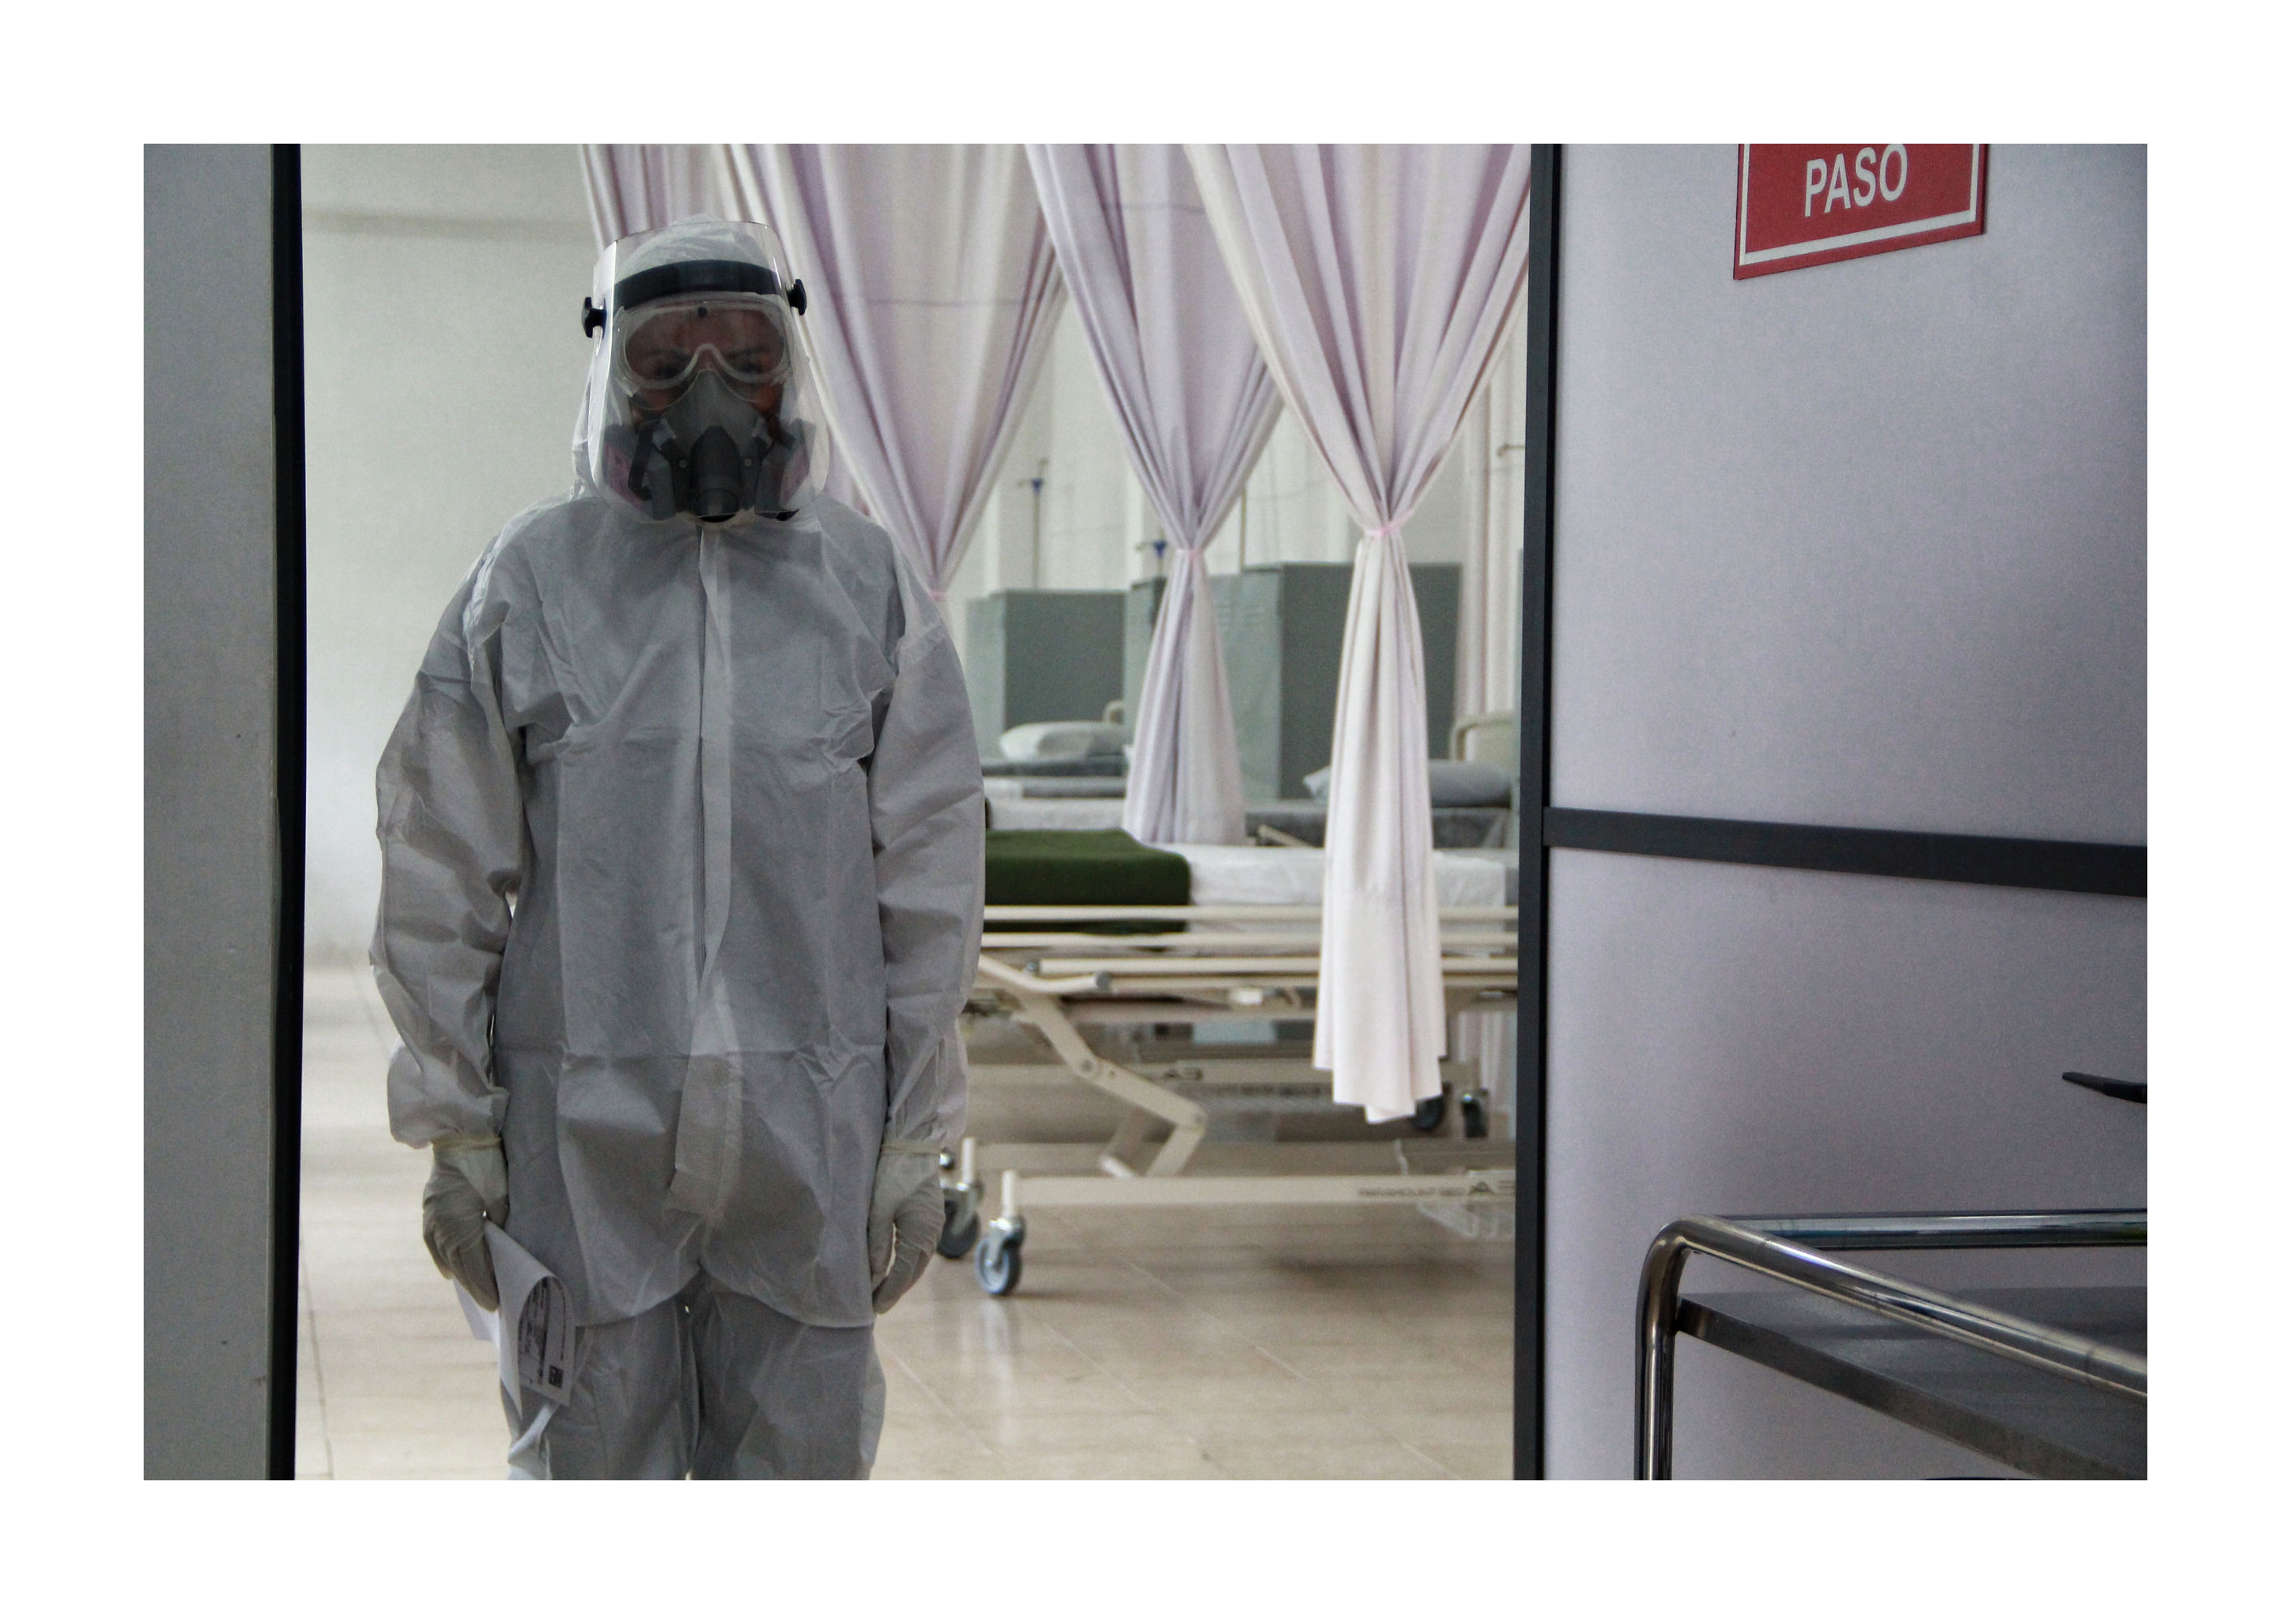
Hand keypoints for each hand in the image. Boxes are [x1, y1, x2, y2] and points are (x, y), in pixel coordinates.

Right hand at [422, 1137, 509, 1311]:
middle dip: (475, 1286)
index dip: (485, 1285)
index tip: (496, 1303)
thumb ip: (501, 1222)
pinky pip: (433, 1242)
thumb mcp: (500, 1194)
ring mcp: (432, 1218)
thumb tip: (503, 1245)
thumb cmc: (485, 1162)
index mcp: (460, 1224)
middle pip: (459, 1265)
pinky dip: (442, 1258)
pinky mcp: (429, 1209)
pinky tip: (448, 1271)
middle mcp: (442, 1226)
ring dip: (460, 1275)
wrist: (460, 1135)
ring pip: (446, 1256)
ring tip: (474, 1292)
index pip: (474, 1264)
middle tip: (490, 1304)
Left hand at [867, 1140, 944, 1313]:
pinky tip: (897, 1267)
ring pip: (919, 1262)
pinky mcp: (931, 1217)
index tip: (875, 1309)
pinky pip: (921, 1249)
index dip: (888, 1293)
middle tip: (877, 1306)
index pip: (903, 1274)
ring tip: (884, 1291)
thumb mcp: (878, 1209)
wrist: (913, 1144)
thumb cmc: (892, 1173)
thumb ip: (877, 1243)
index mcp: (920, 1233)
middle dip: (895, 1290)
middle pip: (914, 1272)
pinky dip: (909, 1263)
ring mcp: (935, 1225)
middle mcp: (932, 1233)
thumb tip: (875, 1275)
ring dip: (902, 1278)